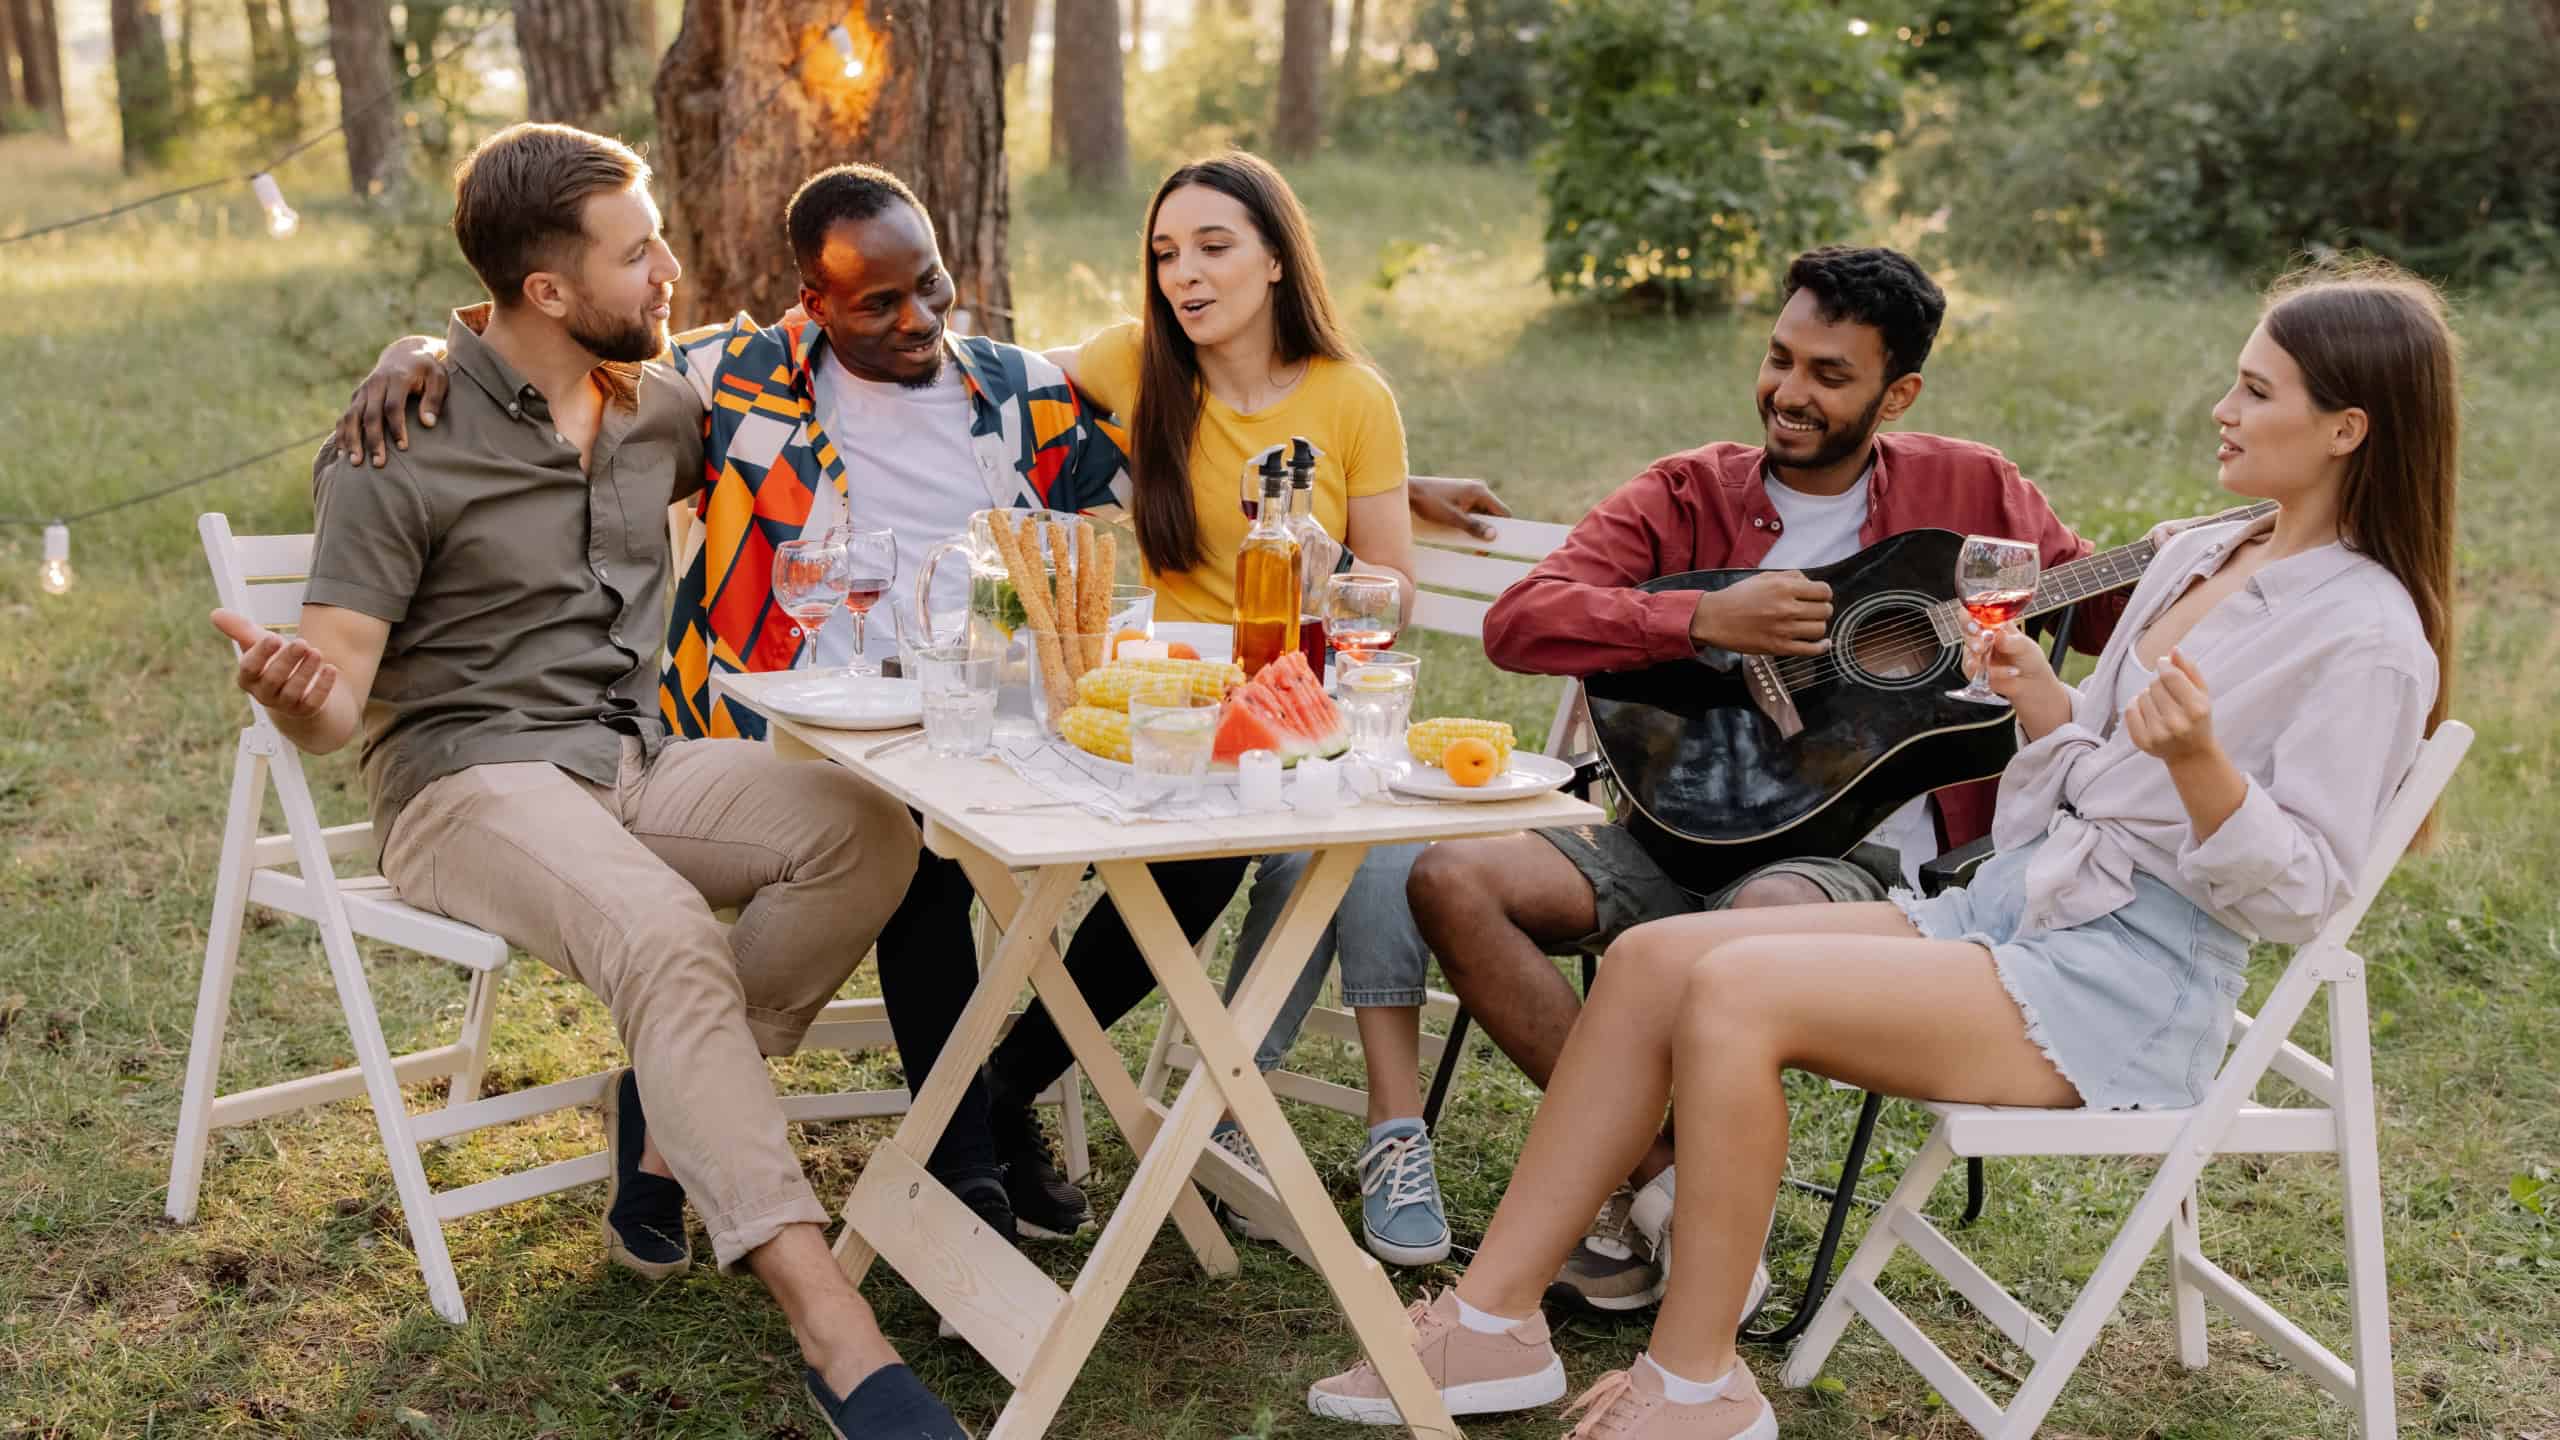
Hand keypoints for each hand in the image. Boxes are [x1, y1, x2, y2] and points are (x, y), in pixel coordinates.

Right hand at [211, 608, 336, 718]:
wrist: (298, 688)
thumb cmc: (274, 662)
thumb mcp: (259, 644)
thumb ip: (240, 629)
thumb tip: (215, 613)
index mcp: (248, 678)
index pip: (249, 668)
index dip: (261, 654)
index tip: (273, 637)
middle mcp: (264, 694)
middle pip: (273, 679)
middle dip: (287, 660)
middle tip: (301, 642)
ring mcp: (285, 705)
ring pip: (293, 691)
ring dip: (306, 671)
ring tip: (316, 652)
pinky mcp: (306, 710)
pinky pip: (314, 702)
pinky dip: (323, 686)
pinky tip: (331, 669)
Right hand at [335, 336, 448, 467]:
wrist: (405, 353)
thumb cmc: (427, 370)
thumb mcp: (437, 378)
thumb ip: (433, 399)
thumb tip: (428, 423)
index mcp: (396, 378)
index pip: (393, 406)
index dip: (397, 427)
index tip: (403, 447)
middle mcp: (375, 384)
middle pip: (370, 415)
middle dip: (373, 440)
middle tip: (379, 463)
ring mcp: (363, 390)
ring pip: (352, 416)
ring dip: (352, 440)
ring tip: (355, 462)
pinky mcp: (357, 396)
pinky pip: (345, 416)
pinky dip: (342, 433)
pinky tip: (343, 452)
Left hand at [1407, 475, 1510, 541]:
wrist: (1410, 490)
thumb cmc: (1429, 502)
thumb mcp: (1452, 518)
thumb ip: (1473, 526)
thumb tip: (1493, 535)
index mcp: (1480, 491)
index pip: (1503, 512)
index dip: (1504, 529)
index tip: (1499, 544)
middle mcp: (1477, 489)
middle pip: (1494, 514)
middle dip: (1490, 531)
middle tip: (1482, 550)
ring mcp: (1469, 493)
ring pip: (1482, 515)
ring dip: (1479, 528)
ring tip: (1472, 545)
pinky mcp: (1460, 497)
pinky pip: (1472, 512)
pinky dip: (1470, 523)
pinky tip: (1463, 535)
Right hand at [1690, 570, 1831, 655]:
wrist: (1715, 618)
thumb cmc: (1738, 597)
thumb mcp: (1764, 577)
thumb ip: (1791, 576)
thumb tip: (1811, 584)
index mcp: (1784, 588)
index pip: (1824, 591)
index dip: (1824, 594)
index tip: (1818, 597)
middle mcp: (1787, 608)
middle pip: (1825, 610)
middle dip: (1822, 609)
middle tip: (1812, 611)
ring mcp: (1784, 630)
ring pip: (1820, 629)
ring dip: (1818, 626)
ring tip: (1808, 624)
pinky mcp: (1779, 647)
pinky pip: (1811, 650)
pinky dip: (1821, 647)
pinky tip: (1822, 643)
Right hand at [1966, 620, 2071, 736]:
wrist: (2032, 682)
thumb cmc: (2030, 659)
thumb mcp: (2025, 646)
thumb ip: (2010, 641)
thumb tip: (1998, 635)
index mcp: (1995, 624)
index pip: (1976, 612)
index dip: (1970, 614)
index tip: (1975, 622)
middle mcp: (1983, 636)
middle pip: (1965, 628)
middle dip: (1971, 636)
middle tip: (1981, 645)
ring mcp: (1978, 654)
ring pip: (1967, 650)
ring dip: (1977, 655)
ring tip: (1991, 659)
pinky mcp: (1976, 670)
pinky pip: (1974, 670)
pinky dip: (1989, 672)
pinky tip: (2004, 673)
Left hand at [2123, 649, 2215, 761]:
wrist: (2191, 753)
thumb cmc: (2197, 718)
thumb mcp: (2201, 694)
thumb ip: (2189, 670)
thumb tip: (2173, 650)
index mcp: (2196, 709)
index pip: (2170, 676)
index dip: (2164, 665)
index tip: (2162, 663)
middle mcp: (2177, 723)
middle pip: (2154, 684)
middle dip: (2159, 683)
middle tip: (2168, 693)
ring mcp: (2158, 734)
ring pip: (2141, 695)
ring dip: (2149, 695)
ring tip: (2161, 706)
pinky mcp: (2143, 742)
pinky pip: (2130, 710)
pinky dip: (2136, 706)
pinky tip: (2148, 711)